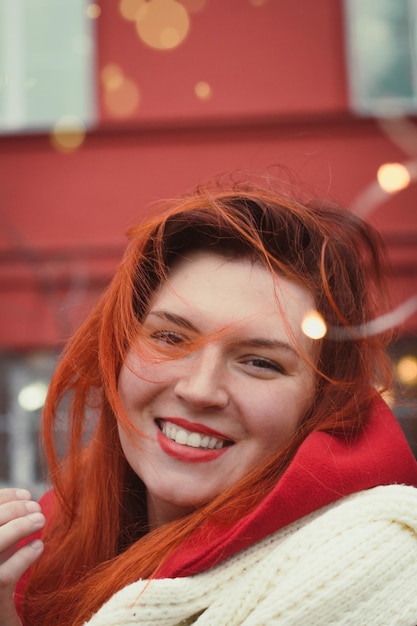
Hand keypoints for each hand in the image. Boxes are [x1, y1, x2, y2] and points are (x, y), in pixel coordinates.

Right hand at [0, 488, 44, 625]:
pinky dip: (24, 557)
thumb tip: (23, 499)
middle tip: (37, 508)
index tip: (26, 494)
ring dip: (19, 528)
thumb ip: (5, 527)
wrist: (1, 619)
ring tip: (40, 521)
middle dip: (13, 511)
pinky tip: (38, 547)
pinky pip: (4, 576)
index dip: (3, 498)